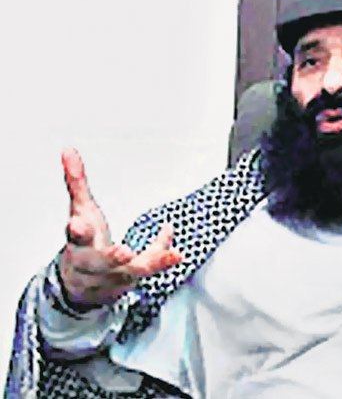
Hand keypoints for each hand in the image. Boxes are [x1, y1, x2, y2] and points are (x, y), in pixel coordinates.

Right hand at [60, 147, 182, 307]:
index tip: (76, 225)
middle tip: (124, 252)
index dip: (77, 231)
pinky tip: (178, 253)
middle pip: (100, 263)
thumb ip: (77, 183)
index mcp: (80, 244)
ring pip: (133, 272)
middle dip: (111, 258)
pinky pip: (150, 269)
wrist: (80, 286)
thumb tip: (69, 150)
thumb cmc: (83, 245)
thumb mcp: (80, 211)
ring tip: (172, 255)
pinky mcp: (133, 281)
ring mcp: (115, 276)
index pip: (75, 237)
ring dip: (152, 264)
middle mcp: (95, 264)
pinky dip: (164, 259)